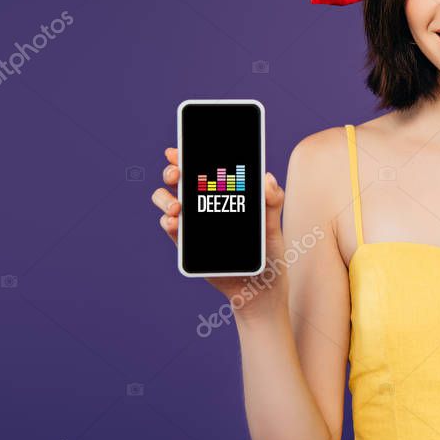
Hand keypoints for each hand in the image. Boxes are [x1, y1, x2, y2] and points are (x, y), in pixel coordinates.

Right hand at [152, 147, 288, 320]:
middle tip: (177, 172)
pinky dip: (169, 225)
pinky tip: (175, 222)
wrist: (260, 289)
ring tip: (176, 207)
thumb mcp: (274, 225)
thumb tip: (267, 178)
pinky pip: (173, 232)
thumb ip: (272, 201)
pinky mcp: (188, 247)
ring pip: (169, 203)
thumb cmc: (269, 253)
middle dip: (173, 172)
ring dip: (165, 199)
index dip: (188, 156)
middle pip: (181, 182)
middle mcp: (206, 207)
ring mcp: (195, 226)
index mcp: (226, 195)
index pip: (203, 169)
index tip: (178, 150)